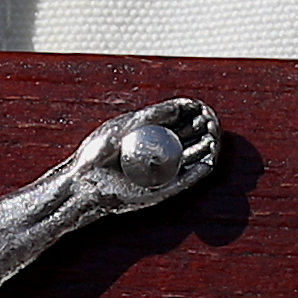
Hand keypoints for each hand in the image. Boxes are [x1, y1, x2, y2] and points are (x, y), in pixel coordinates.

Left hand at [73, 97, 218, 211]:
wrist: (84, 186)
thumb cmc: (95, 156)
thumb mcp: (120, 130)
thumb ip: (148, 118)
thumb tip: (177, 108)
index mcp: (148, 132)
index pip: (177, 118)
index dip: (192, 111)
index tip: (201, 107)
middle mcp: (158, 150)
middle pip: (189, 136)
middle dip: (203, 127)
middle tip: (210, 122)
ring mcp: (162, 171)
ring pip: (192, 158)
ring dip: (207, 147)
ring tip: (213, 138)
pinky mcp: (162, 190)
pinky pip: (186, 180)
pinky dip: (199, 171)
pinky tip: (209, 161)